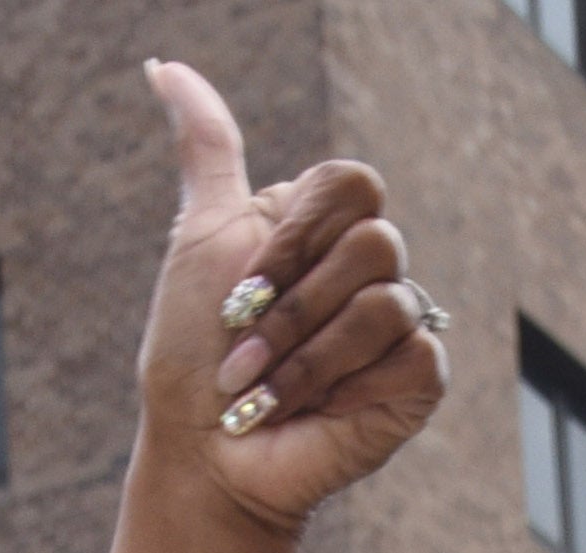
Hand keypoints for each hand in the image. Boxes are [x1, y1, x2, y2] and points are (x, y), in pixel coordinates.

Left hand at [140, 62, 444, 539]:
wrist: (204, 454)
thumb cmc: (193, 357)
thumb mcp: (198, 237)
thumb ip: (206, 150)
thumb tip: (164, 65)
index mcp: (325, 228)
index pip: (351, 185)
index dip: (296, 239)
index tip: (242, 290)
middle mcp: (369, 269)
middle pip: (373, 242)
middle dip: (292, 308)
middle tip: (244, 352)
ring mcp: (401, 324)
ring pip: (386, 302)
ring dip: (306, 357)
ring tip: (265, 394)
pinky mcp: (421, 379)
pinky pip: (410, 353)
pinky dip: (346, 386)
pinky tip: (318, 414)